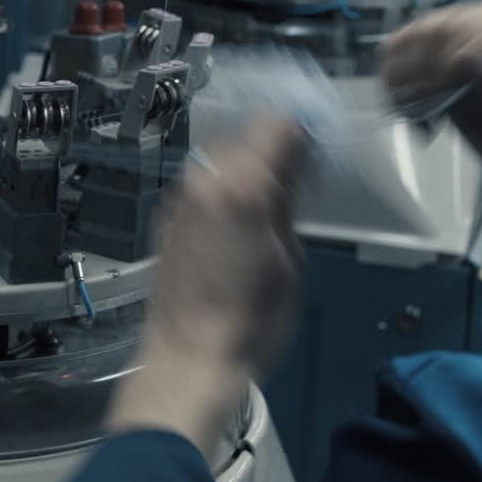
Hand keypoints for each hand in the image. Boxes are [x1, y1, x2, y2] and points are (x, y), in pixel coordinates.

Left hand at [107, 118, 306, 453]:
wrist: (188, 358)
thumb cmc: (253, 321)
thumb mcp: (290, 260)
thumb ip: (287, 201)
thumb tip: (294, 165)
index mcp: (241, 185)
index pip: (276, 123)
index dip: (301, 132)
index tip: (316, 154)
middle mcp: (203, 179)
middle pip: (244, 133)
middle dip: (272, 147)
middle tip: (297, 181)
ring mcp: (179, 197)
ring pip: (219, 156)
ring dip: (246, 166)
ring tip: (267, 203)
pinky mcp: (165, 217)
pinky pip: (201, 183)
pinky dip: (222, 187)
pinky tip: (236, 221)